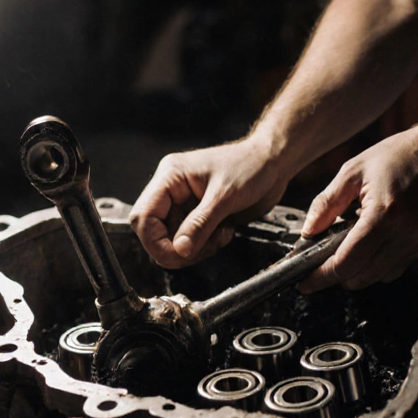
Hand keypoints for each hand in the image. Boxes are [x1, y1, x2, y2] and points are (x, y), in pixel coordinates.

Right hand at [130, 137, 290, 268]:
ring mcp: (184, 204)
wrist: (273, 164)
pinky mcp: (197, 215)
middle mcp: (172, 190)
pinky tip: (222, 233)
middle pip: (152, 232)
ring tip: (218, 235)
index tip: (179, 254)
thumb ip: (200, 225)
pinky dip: (204, 246)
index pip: (143, 216)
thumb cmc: (252, 166)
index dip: (156, 241)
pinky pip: (189, 241)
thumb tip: (179, 250)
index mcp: (170, 176)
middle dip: (176, 248)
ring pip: (172, 240)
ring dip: (195, 248)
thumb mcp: (225, 197)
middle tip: (201, 248)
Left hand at [298, 129, 417, 291]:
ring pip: (380, 276)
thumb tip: (307, 232)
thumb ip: (326, 204)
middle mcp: (406, 233)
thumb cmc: (399, 155)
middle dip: (338, 275)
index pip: (346, 262)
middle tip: (324, 262)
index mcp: (383, 214)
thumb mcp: (353, 171)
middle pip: (361, 277)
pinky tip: (377, 241)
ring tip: (355, 243)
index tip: (305, 283)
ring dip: (360, 269)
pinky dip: (380, 263)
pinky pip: (398, 267)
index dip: (321, 277)